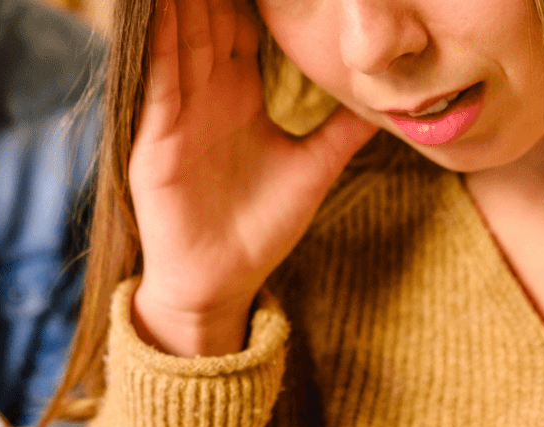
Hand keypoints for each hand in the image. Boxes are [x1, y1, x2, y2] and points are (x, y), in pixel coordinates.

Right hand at [128, 0, 377, 355]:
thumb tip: (388, 100)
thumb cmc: (262, 228)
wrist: (221, 283)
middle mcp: (205, 95)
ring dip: (182, 4)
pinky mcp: (156, 141)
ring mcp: (176, 115)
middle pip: (208, 18)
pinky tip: (162, 13)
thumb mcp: (314, 168)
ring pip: (179, 40)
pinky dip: (159, 46)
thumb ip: (344, 130)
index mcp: (239, 94)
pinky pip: (159, 83)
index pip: (244, 24)